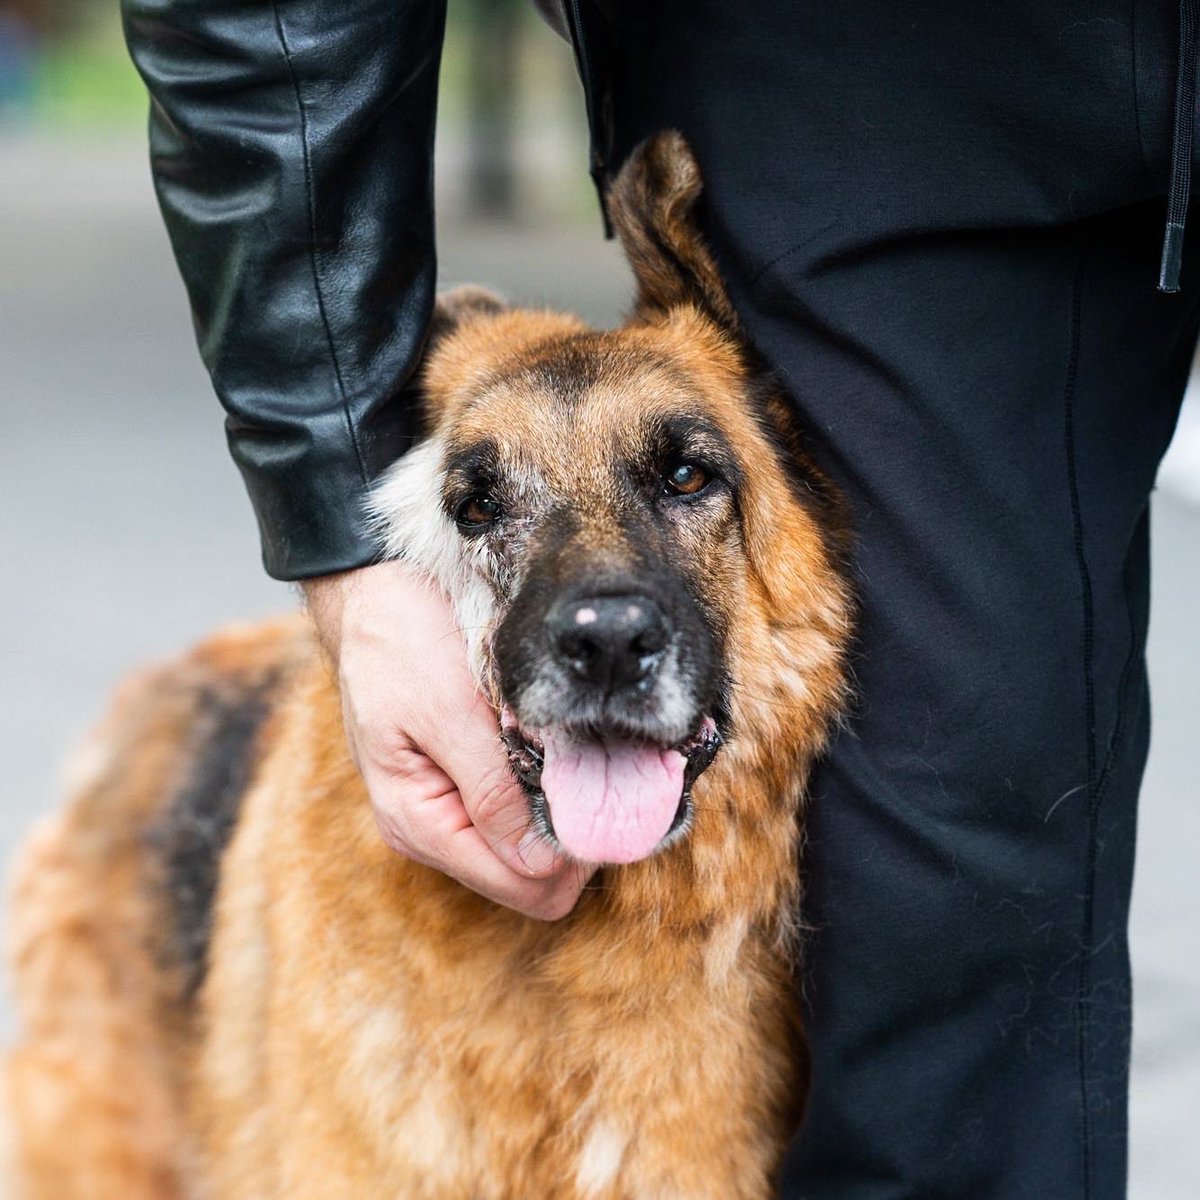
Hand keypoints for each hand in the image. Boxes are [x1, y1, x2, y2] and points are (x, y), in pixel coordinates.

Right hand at [303, 561, 590, 919]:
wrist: (375, 594)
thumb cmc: (403, 641)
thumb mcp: (449, 711)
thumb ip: (491, 791)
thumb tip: (539, 863)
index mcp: (420, 823)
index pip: (525, 886)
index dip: (577, 853)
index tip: (611, 797)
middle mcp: (431, 831)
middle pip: (532, 878)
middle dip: (573, 834)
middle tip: (602, 771)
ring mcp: (445, 810)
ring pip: (530, 848)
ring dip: (561, 810)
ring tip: (573, 753)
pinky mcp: (459, 784)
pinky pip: (518, 813)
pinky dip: (545, 790)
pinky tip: (553, 750)